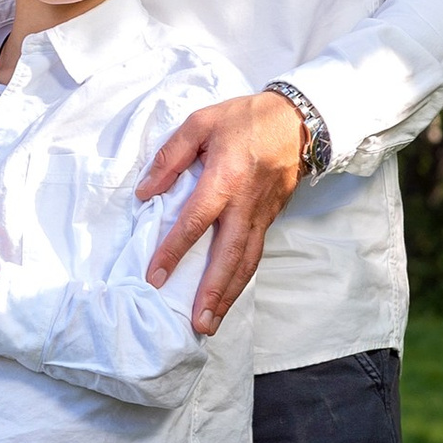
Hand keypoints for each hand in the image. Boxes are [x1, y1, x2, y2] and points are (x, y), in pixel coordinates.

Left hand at [136, 89, 309, 334]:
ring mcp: (261, 215)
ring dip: (229, 295)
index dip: (174, 251)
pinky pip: (255, 254)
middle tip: (198, 323)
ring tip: (211, 322)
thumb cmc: (244, 119)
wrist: (298, 120)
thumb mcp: (200, 123)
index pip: (195, 222)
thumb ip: (170, 157)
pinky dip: (242, 278)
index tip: (156, 277)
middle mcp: (245, 205)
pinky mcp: (270, 218)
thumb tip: (145, 192)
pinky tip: (229, 294)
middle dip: (213, 293)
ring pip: (246, 262)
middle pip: (228, 256)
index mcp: (224, 179)